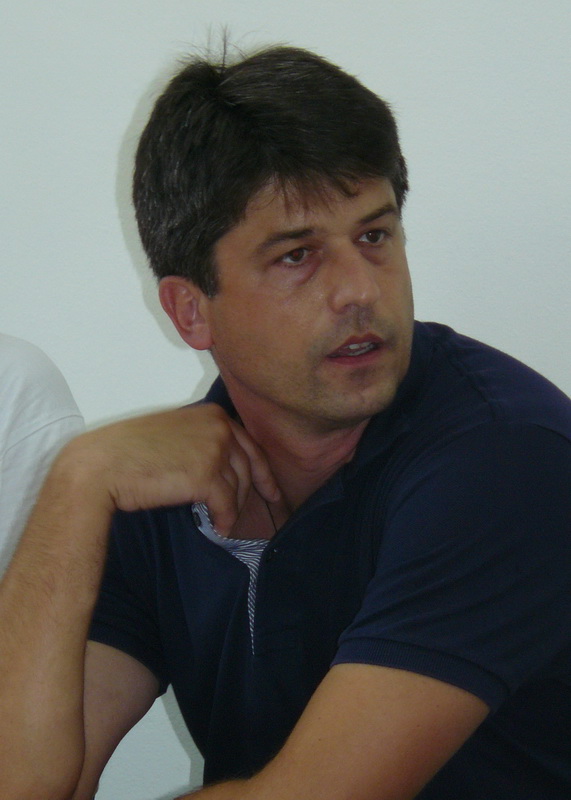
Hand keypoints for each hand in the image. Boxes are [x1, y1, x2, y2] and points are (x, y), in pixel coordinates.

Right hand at [59, 403, 279, 535]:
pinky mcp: (206, 476)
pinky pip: (226, 504)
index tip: (270, 488)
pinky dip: (225, 519)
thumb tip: (221, 466)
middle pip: (248, 465)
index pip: (248, 443)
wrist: (101, 465)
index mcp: (211, 413)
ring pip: (238, 487)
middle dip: (255, 489)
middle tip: (263, 507)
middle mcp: (218, 427)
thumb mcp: (173, 433)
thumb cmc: (128, 451)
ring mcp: (214, 450)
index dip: (262, 468)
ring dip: (233, 508)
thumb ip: (200, 440)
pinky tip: (220, 529)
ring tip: (224, 522)